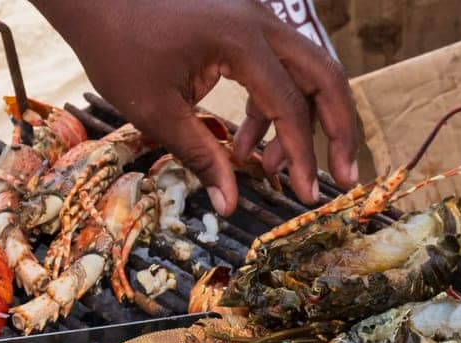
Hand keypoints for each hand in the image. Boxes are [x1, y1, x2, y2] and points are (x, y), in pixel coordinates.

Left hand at [32, 0, 359, 213]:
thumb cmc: (116, 46)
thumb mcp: (156, 110)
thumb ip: (200, 156)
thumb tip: (229, 205)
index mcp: (241, 41)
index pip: (291, 105)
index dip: (303, 156)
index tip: (307, 195)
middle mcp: (260, 22)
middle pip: (325, 77)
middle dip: (338, 130)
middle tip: (344, 176)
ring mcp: (255, 18)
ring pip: (306, 71)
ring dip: (301, 122)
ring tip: (276, 171)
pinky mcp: (243, 25)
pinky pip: (277, 68)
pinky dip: (272, 107)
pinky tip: (245, 145)